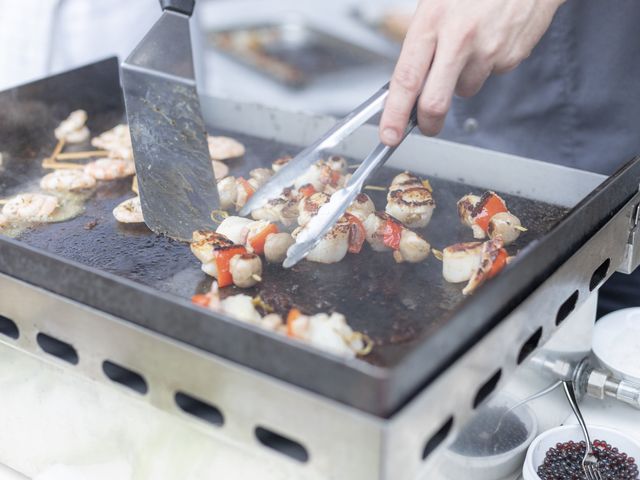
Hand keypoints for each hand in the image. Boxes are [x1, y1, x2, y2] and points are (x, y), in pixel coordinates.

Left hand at [379, 0, 564, 144]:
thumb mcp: (436, 2)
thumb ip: (420, 42)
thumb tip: (407, 84)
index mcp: (432, 20)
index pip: (406, 79)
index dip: (394, 113)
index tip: (388, 134)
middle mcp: (459, 37)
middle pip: (435, 102)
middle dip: (428, 122)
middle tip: (427, 124)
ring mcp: (488, 49)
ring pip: (464, 90)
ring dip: (461, 80)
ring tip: (469, 46)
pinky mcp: (511, 56)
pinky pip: (490, 75)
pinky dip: (486, 65)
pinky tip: (490, 39)